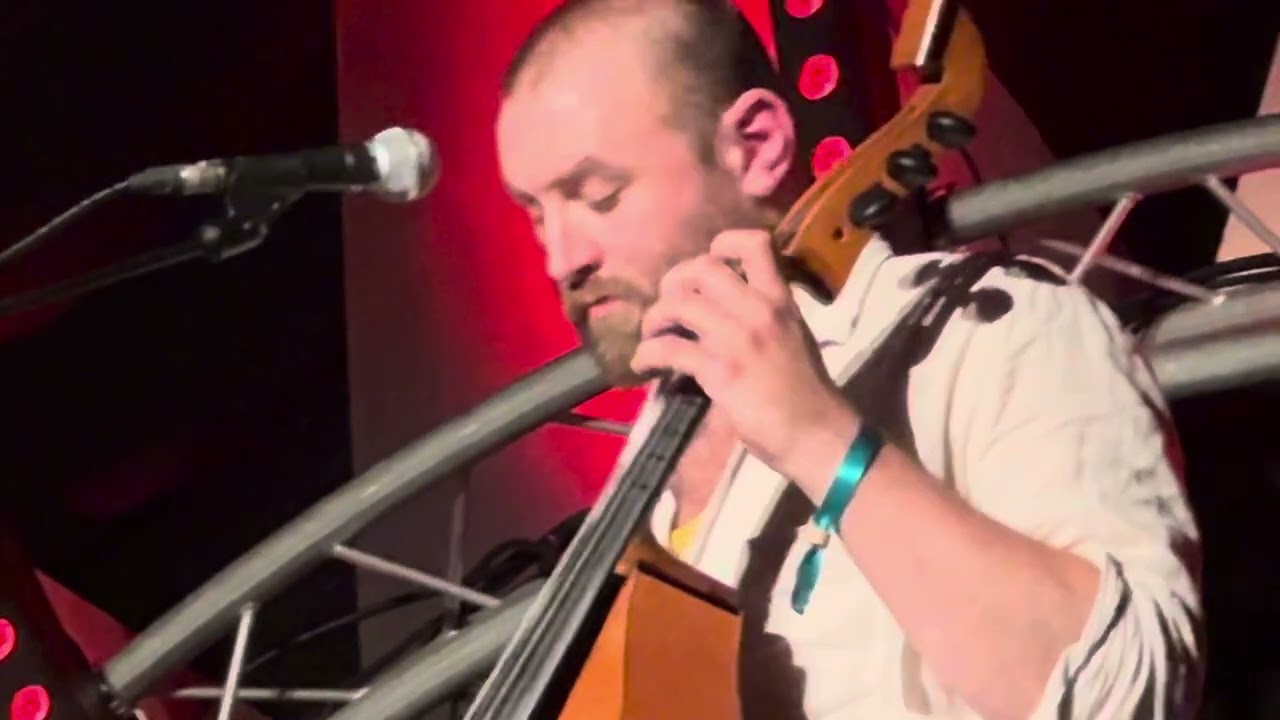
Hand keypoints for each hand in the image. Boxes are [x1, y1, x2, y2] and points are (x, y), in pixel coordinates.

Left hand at [630, 229, 858, 479]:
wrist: (817, 433)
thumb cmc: (807, 391)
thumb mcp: (793, 337)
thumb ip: (764, 317)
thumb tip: (724, 310)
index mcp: (780, 300)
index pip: (755, 244)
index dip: (724, 243)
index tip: (709, 260)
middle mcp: (758, 310)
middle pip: (703, 268)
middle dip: (675, 281)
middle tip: (669, 302)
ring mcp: (737, 339)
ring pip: (678, 304)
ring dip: (654, 318)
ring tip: (651, 333)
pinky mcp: (719, 370)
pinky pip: (668, 348)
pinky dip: (646, 354)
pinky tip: (642, 364)